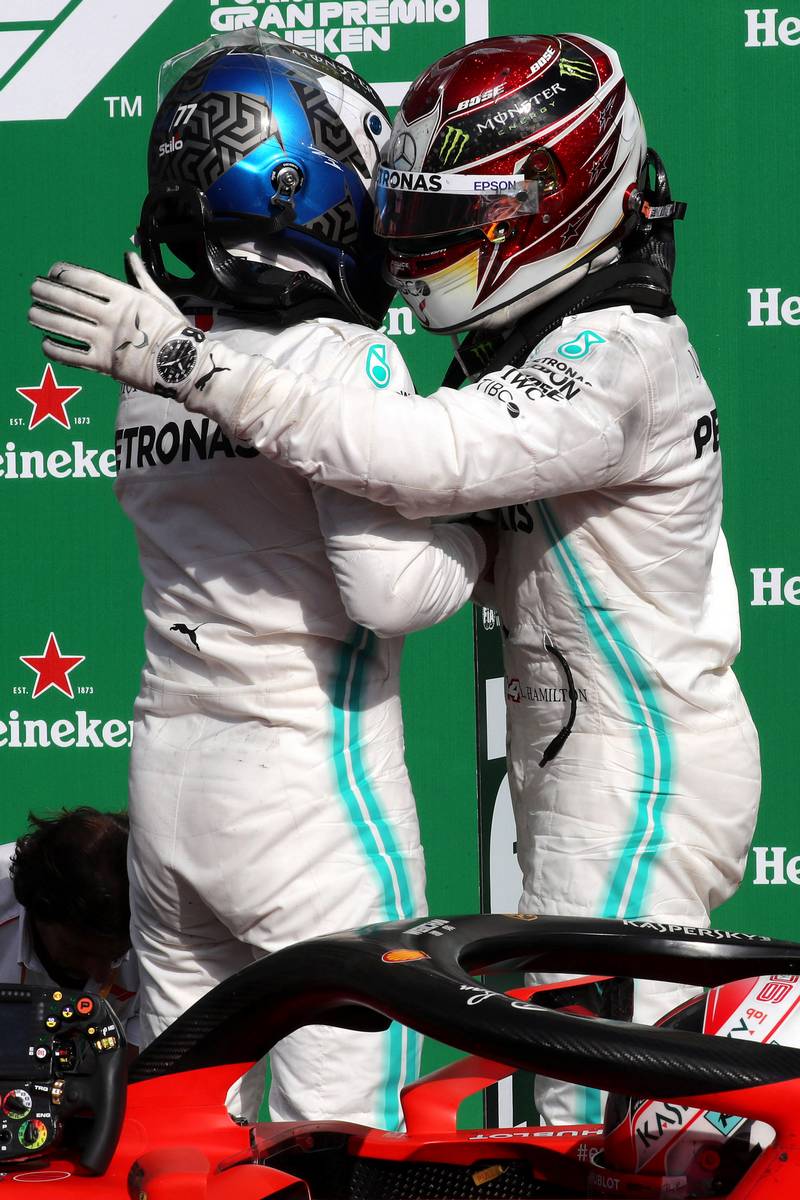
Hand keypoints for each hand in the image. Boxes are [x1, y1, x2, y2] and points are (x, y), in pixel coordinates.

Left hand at [29, 254, 207, 399]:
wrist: (186, 366)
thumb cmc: (176, 332)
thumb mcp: (160, 298)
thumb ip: (140, 277)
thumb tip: (129, 255)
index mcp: (126, 297)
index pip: (87, 279)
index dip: (65, 273)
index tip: (53, 272)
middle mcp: (113, 317)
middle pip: (70, 300)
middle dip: (47, 293)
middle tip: (34, 289)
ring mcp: (107, 341)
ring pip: (66, 327)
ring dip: (44, 318)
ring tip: (32, 313)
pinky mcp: (105, 365)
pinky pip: (73, 356)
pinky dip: (55, 348)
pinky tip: (46, 342)